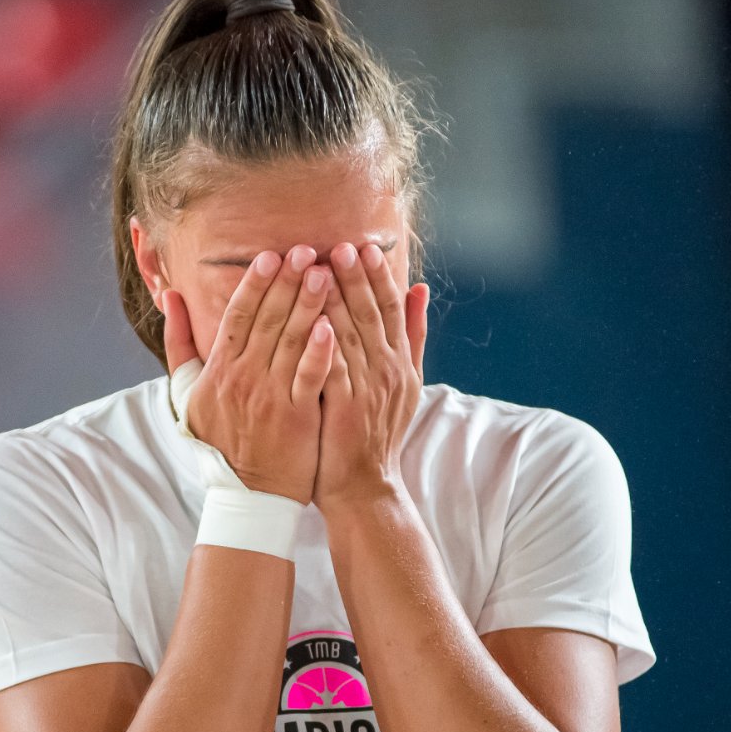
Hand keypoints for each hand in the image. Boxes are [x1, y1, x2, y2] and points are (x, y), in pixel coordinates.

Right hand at [163, 245, 336, 503]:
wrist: (246, 494)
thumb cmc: (219, 440)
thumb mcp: (187, 392)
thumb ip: (179, 343)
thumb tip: (170, 297)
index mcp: (220, 369)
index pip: (238, 315)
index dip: (255, 283)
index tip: (271, 255)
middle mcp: (243, 379)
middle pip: (267, 320)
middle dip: (288, 283)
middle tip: (308, 250)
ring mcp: (271, 398)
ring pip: (290, 343)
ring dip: (308, 305)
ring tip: (327, 272)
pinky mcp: (297, 419)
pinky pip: (309, 379)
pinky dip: (318, 352)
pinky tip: (331, 326)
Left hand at [317, 242, 429, 511]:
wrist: (366, 485)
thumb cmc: (377, 432)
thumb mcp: (406, 381)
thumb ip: (413, 335)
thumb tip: (420, 288)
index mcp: (401, 361)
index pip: (392, 309)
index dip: (379, 276)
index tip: (364, 247)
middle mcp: (389, 371)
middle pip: (372, 315)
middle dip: (356, 278)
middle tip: (340, 246)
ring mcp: (368, 389)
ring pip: (352, 335)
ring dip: (336, 299)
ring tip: (321, 268)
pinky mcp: (346, 408)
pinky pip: (333, 367)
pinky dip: (323, 341)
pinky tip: (310, 317)